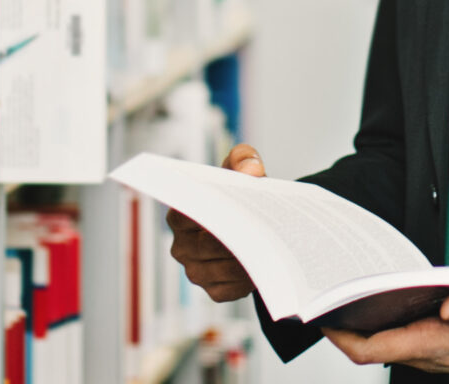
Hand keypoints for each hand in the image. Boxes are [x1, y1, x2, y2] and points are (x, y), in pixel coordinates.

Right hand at [165, 145, 266, 302]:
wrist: (251, 224)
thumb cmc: (240, 195)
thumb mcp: (241, 169)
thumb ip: (244, 158)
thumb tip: (251, 170)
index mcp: (179, 216)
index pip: (186, 215)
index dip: (209, 211)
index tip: (230, 205)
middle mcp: (181, 247)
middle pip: (206, 245)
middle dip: (233, 236)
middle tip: (259, 227)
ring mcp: (195, 272)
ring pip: (221, 268)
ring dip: (245, 258)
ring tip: (268, 245)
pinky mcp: (214, 291)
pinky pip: (231, 288)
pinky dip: (248, 278)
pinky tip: (265, 265)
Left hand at [322, 292, 448, 382]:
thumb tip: (446, 302)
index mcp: (441, 346)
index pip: (374, 350)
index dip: (341, 335)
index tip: (321, 313)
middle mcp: (435, 354)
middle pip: (374, 347)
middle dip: (346, 325)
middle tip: (327, 292)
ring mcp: (441, 353)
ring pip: (389, 343)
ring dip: (366, 322)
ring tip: (350, 289)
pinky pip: (407, 338)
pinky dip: (390, 320)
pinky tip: (390, 296)